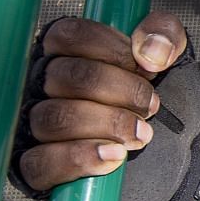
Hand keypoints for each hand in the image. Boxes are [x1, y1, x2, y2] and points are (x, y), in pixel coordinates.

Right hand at [13, 11, 190, 194]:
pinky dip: (79, 159)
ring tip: (140, 134)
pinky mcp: (34, 167)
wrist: (160, 159)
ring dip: (106, 125)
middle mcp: (41, 86)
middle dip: (120, 91)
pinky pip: (40, 163)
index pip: (71, 35)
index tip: (147, 68)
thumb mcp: (166, 58)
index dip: (113, 50)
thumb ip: (164, 33)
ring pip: (54, 118)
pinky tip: (113, 157)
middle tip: (150, 106)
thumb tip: (149, 50)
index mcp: (64, 53)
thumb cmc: (147, 102)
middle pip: (68, 77)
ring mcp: (33, 126)